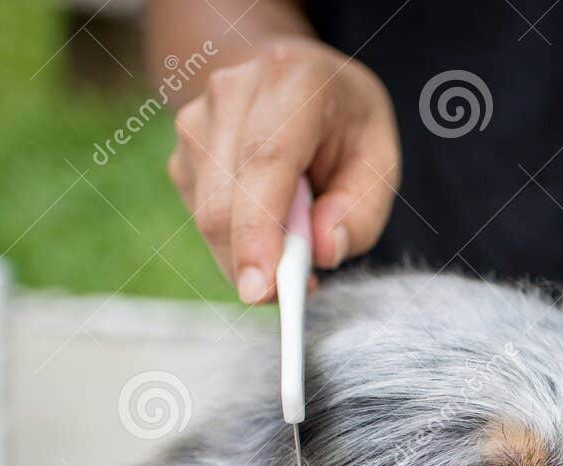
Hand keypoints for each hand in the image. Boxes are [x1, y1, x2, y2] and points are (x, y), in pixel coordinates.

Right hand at [167, 38, 399, 302]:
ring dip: (248, 254)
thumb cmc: (344, 124)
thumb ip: (361, 210)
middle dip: (254, 262)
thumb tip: (323, 251)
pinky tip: (269, 225)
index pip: (264, 162)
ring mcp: (197, 120)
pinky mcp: (182, 153)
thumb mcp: (380, 160)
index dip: (257, 232)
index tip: (259, 290)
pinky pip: (203, 218)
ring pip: (208, 216)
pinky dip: (237, 241)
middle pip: (224, 200)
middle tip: (296, 292)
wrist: (295, 77)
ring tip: (295, 245)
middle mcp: (232, 92)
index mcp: (293, 81)